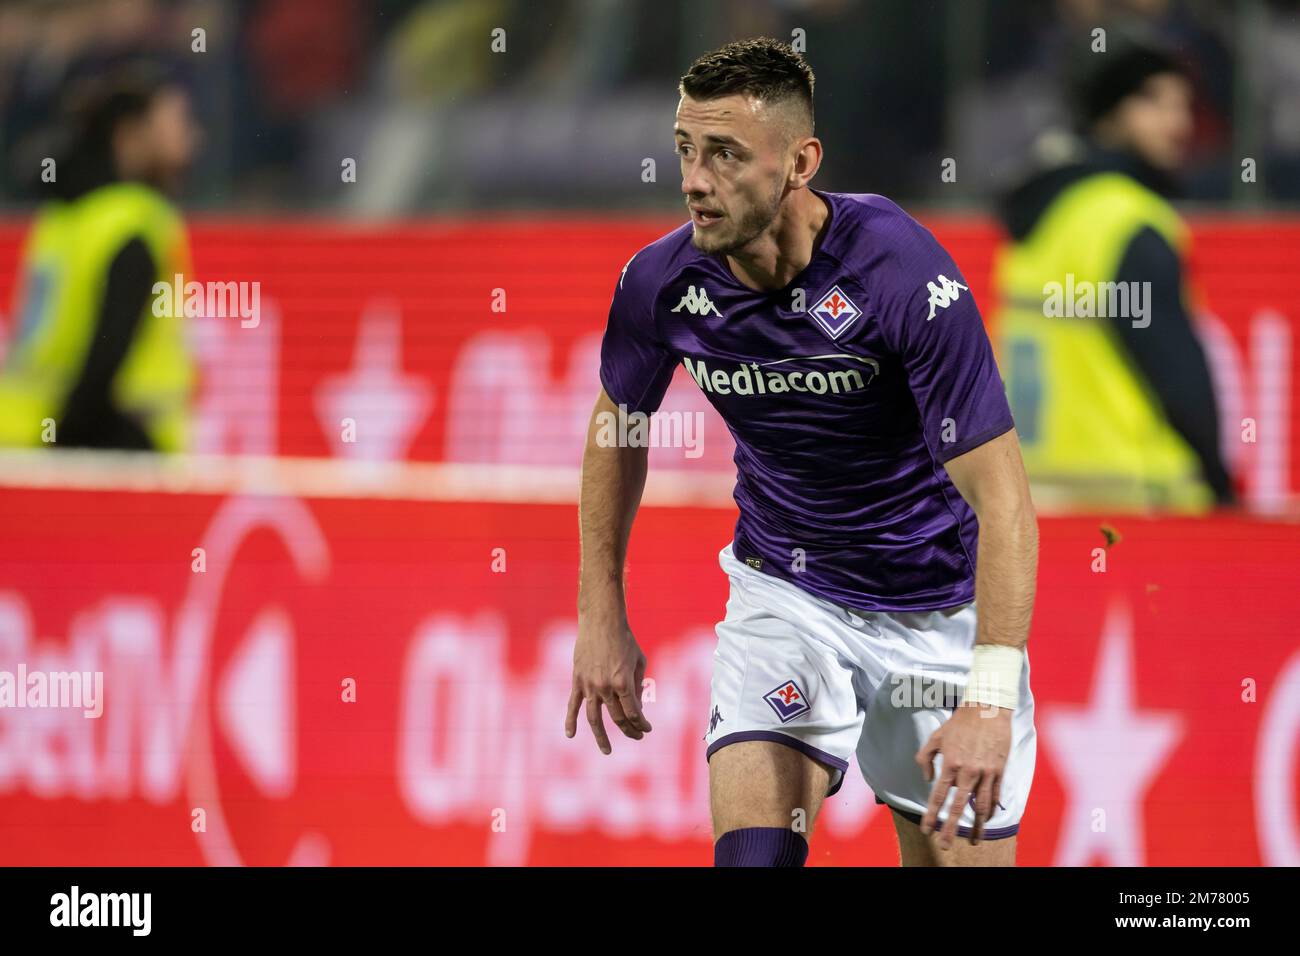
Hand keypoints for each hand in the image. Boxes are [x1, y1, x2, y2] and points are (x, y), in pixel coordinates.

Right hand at [565, 604, 651, 753]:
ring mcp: (589, 685)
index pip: (633, 712)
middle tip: (636, 736)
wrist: (601, 621)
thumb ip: (638, 685)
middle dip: (629, 730)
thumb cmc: (625, 639)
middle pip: (617, 717)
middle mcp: (605, 687)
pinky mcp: (577, 680)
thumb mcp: (639, 661)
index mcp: (623, 682)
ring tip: (607, 751)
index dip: (642, 724)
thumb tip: (636, 707)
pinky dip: (570, 720)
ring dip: (601, 737)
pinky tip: (570, 734)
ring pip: (594, 718)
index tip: (647, 728)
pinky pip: (573, 704)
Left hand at [915, 701, 1010, 847]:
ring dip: (977, 826)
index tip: (926, 830)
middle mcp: (968, 772)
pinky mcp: (999, 771)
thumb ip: (925, 758)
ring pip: (981, 806)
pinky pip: (995, 796)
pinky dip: (991, 809)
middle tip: (946, 846)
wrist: (987, 710)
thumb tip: (928, 779)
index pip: (938, 796)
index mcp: (950, 764)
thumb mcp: (935, 737)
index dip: (931, 815)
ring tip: (974, 841)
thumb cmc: (958, 723)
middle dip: (951, 829)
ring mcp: (985, 773)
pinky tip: (987, 818)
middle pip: (959, 807)